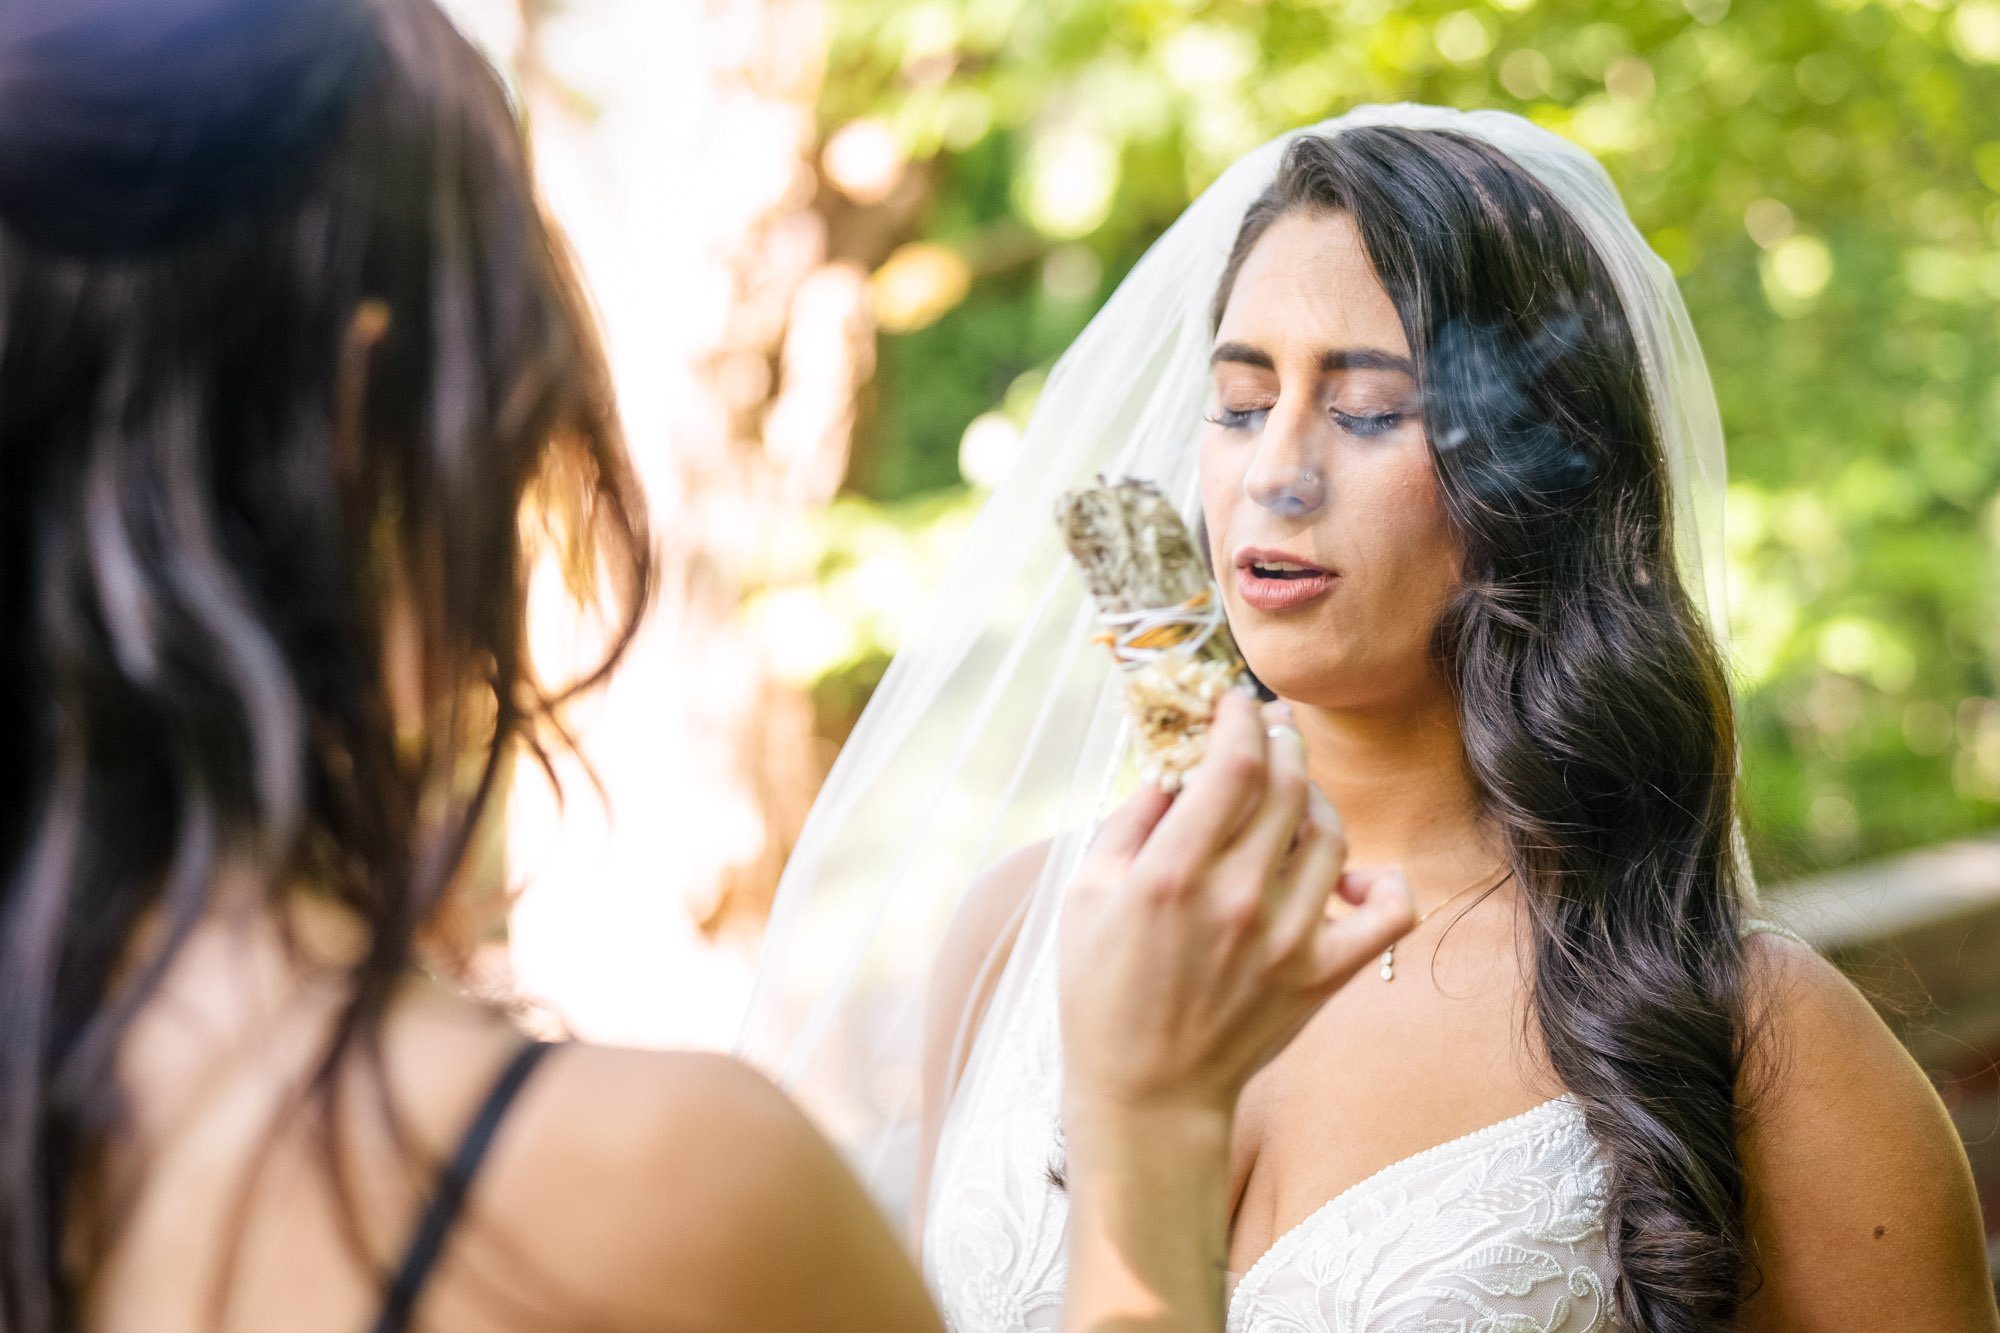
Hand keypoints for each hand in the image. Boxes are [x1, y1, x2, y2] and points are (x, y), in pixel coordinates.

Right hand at [1057, 690, 1413, 1125]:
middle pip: (1289, 785)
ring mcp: (1288, 939)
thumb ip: (1129, 820)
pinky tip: (1345, 873)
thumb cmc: (1102, 992)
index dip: (1242, 718)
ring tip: (1288, 798)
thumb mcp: (1085, 894)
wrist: (1147, 1094)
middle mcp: (1237, 900)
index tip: (1235, 703)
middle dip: (1281, 740)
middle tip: (1269, 729)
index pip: (1235, 764)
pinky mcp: (1323, 975)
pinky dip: (1380, 879)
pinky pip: (1387, 911)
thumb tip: (1172, 762)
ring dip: (1314, 798)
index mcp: (1172, 875)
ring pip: (1331, 833)